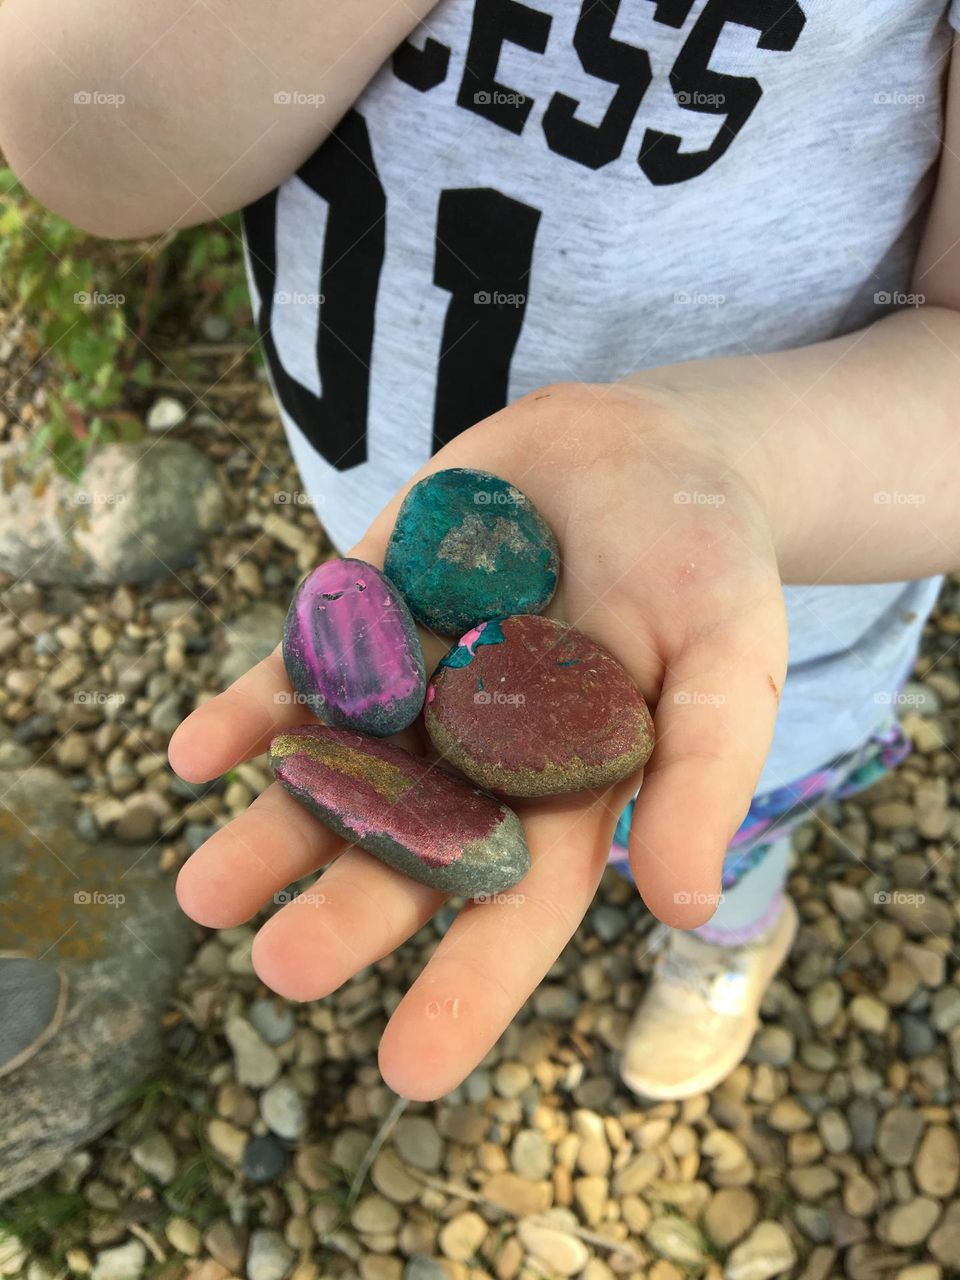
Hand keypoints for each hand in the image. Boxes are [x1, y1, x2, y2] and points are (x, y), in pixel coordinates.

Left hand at [169, 379, 786, 1099]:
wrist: (646, 448)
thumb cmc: (707, 564)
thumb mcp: (731, 658)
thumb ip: (706, 773)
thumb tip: (685, 908)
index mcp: (569, 790)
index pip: (520, 904)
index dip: (470, 986)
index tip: (408, 1070)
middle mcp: (480, 753)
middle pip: (410, 847)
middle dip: (349, 908)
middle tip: (283, 971)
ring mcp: (420, 682)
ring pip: (338, 770)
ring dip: (272, 829)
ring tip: (202, 894)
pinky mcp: (374, 606)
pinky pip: (306, 664)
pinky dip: (254, 707)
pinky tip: (197, 753)